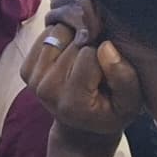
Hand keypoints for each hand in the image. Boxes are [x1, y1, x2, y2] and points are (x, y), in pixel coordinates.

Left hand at [19, 0, 141, 137]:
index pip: (90, 54)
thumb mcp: (130, 101)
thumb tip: (106, 46)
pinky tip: (71, 53)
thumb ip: (124, 77)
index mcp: (72, 102)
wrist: (82, 123)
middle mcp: (47, 90)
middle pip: (74, 42)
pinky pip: (47, 34)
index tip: (108, 72)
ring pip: (60, 32)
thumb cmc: (111, 110)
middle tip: (97, 64)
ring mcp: (34, 80)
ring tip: (85, 57)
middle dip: (91, 45)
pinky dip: (62, 36)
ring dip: (76, 37)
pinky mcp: (26, 70)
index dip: (106, 56)